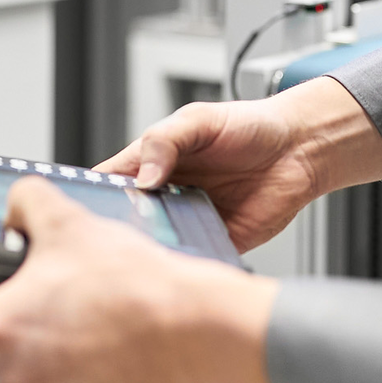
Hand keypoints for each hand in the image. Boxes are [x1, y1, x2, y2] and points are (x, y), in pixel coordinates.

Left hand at [0, 177, 277, 382]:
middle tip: (53, 299)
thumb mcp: (68, 219)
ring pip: (30, 374)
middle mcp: (15, 371)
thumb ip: (27, 202)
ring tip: (86, 319)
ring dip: (48, 351)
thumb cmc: (132, 284)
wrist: (187, 327)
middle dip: (16, 326)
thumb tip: (16, 202)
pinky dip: (78, 376)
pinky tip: (104, 346)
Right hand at [97, 75, 381, 252]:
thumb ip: (165, 140)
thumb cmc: (249, 126)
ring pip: (155, 245)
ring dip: (149, 250)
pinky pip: (193, 258)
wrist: (300, 148)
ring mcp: (188, 220)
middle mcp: (165, 195)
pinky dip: (185, 263)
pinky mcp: (215, 242)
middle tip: (112, 237)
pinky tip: (181, 260)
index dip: (89, 195)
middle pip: (125, 220)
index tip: (81, 207)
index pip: (108, 182)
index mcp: (151, 162)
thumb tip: (144, 177)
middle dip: (115, 231)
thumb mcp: (199, 119)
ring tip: (145, 250)